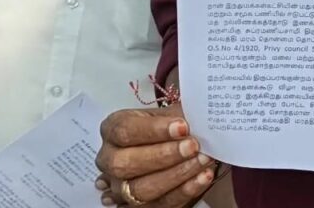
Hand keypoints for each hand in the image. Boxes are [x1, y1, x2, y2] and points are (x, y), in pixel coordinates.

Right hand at [96, 104, 217, 207]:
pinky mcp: (137, 206)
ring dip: (177, 174)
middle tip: (192, 146)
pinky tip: (202, 177)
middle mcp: (110, 160)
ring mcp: (120, 187)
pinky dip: (184, 191)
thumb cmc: (169, 130)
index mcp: (113, 130)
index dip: (154, 130)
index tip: (182, 127)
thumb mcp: (172, 115)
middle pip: (126, 163)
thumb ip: (180, 116)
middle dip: (164, 155)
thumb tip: (198, 119)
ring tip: (203, 160)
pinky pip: (158, 205)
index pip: (125, 130)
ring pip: (141, 189)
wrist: (177, 151)